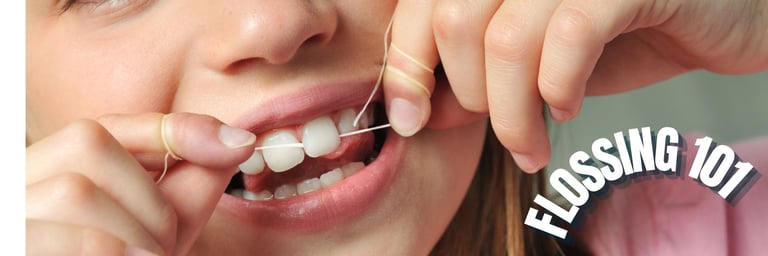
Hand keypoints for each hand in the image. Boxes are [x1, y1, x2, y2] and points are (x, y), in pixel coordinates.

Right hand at [26, 113, 255, 254]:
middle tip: (164, 245)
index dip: (178, 128)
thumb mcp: (156, 227)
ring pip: (78, 190)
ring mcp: (13, 213)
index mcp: (55, 168)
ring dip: (137, 233)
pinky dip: (114, 251)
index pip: (109, 124)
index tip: (240, 143)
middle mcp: (22, 179)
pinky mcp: (14, 244)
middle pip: (89, 142)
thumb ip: (188, 184)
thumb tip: (237, 139)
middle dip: (152, 198)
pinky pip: (78, 237)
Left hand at [382, 0, 767, 172]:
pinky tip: (568, 106)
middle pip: (454, 23)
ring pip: (506, 41)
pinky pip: (568, 38)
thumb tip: (422, 112)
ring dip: (512, 114)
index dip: (404, 66)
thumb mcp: (529, 59)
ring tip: (530, 143)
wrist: (710, 16)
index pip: (420, 8)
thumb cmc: (614, 32)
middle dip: (468, 95)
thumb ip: (475, 76)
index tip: (412, 118)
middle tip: (501, 131)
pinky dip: (559, 89)